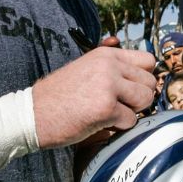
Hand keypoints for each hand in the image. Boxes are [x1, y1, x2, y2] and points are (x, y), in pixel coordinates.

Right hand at [33, 47, 155, 148]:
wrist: (32, 114)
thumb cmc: (59, 96)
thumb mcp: (85, 69)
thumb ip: (113, 68)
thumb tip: (148, 72)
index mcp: (105, 54)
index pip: (148, 60)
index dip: (143, 78)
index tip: (131, 90)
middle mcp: (109, 66)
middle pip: (150, 82)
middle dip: (138, 98)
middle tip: (119, 106)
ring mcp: (108, 86)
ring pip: (145, 100)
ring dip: (132, 112)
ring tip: (110, 114)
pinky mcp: (106, 108)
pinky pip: (131, 120)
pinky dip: (119, 127)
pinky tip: (100, 123)